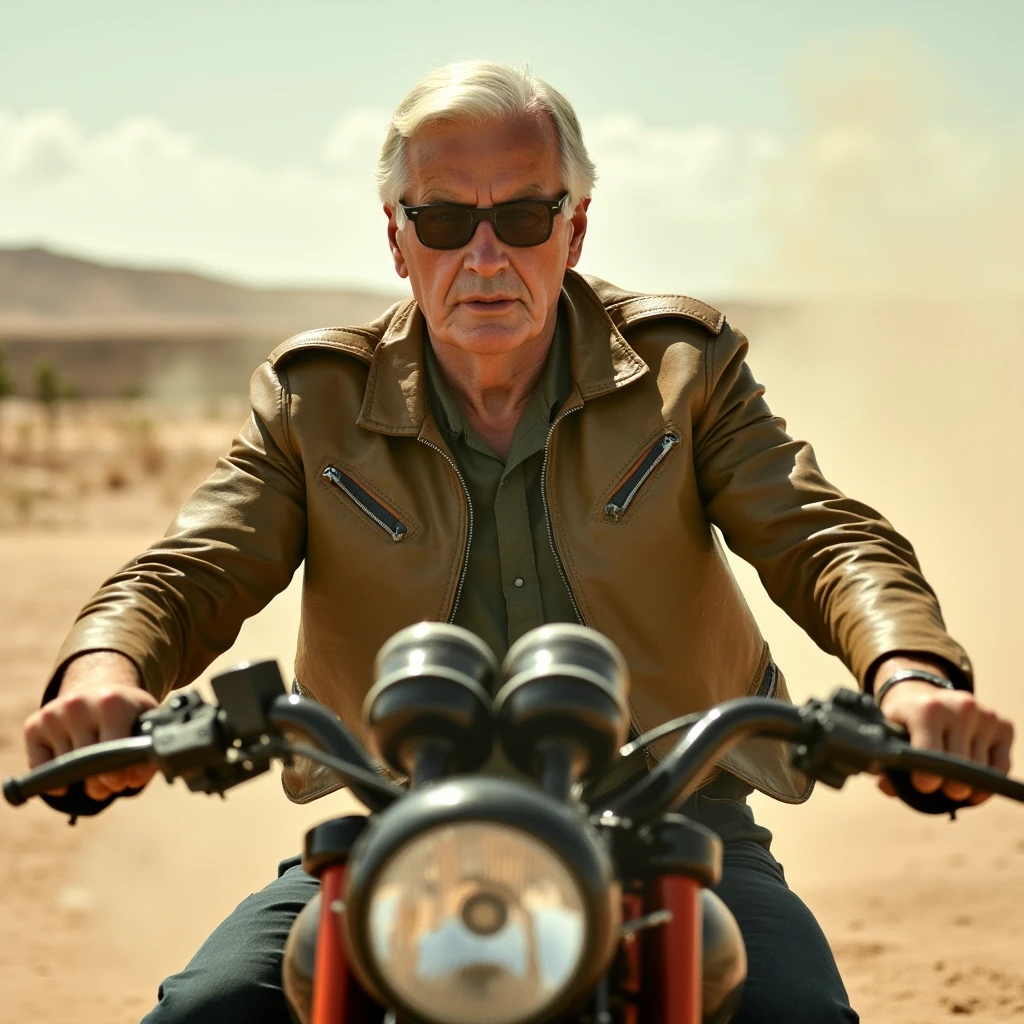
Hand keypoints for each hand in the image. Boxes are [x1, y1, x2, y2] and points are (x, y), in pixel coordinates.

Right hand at [23, 651, 159, 801]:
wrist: (100, 688)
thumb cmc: (129, 715)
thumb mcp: (148, 725)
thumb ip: (149, 752)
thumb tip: (132, 778)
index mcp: (112, 702)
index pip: (110, 752)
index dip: (116, 776)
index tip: (122, 781)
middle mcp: (78, 704)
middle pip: (84, 765)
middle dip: (99, 784)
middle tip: (111, 782)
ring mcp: (53, 713)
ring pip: (63, 770)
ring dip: (79, 780)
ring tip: (96, 768)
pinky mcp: (33, 725)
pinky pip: (39, 768)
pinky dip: (53, 779)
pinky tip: (70, 769)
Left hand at [877, 673, 1014, 804]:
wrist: (924, 696)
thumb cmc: (903, 722)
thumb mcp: (887, 735)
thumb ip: (882, 762)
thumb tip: (887, 786)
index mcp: (926, 708)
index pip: (931, 754)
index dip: (926, 779)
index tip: (922, 785)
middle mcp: (959, 706)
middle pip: (960, 767)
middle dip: (949, 787)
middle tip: (940, 788)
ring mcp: (984, 714)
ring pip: (981, 770)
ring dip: (967, 785)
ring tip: (951, 784)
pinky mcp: (1003, 725)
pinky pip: (1001, 767)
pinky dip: (988, 783)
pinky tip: (972, 786)